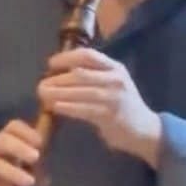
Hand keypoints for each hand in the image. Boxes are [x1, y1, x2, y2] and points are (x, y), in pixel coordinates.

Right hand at [0, 119, 43, 185]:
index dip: (27, 133)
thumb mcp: (11, 167)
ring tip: (29, 182)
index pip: (13, 128)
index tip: (40, 142)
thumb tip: (45, 181)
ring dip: (13, 172)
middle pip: (2, 141)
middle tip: (35, 157)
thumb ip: (28, 170)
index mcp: (1, 140)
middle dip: (20, 148)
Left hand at [38, 48, 162, 164]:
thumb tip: (59, 75)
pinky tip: (55, 107)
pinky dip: (67, 107)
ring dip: (59, 93)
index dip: (67, 57)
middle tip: (40, 85)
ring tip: (43, 95)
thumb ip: (93, 77)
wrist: (145, 130)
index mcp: (115, 68)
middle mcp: (116, 79)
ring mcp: (114, 97)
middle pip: (81, 74)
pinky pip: (84, 109)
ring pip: (81, 91)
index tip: (51, 63)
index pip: (89, 56)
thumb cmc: (123, 106)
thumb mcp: (113, 84)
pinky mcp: (110, 115)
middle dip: (58, 79)